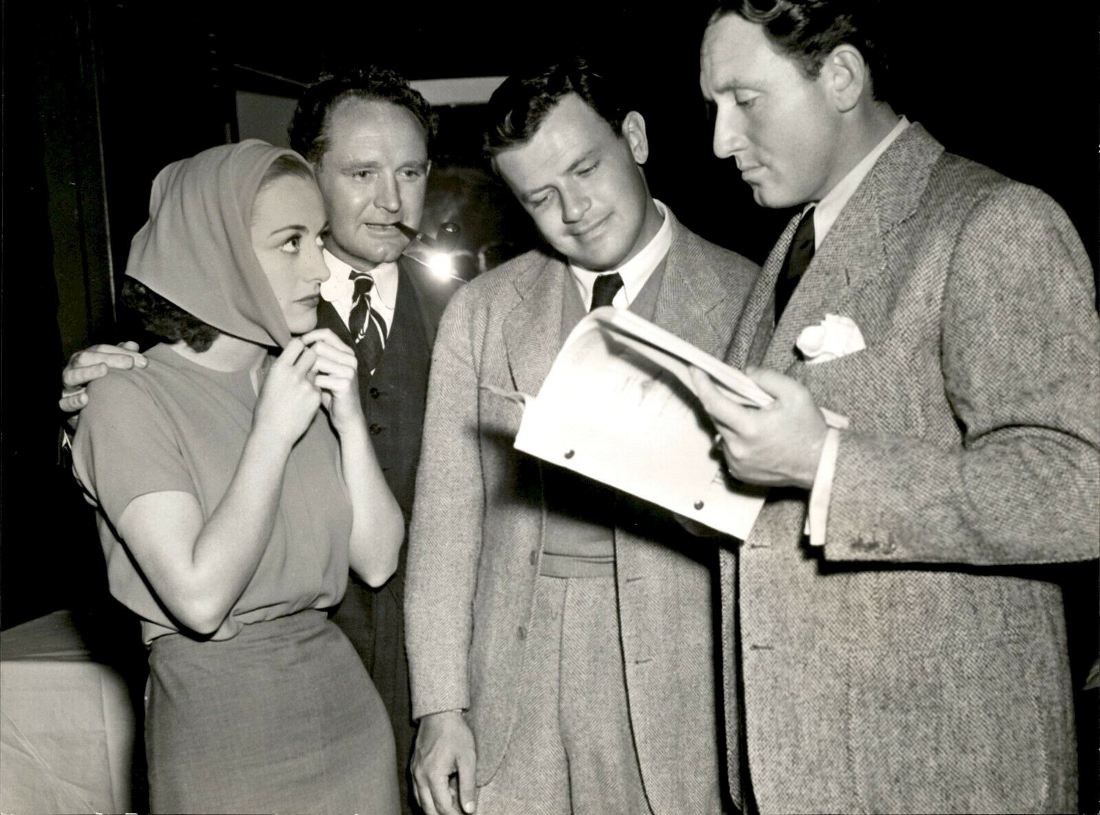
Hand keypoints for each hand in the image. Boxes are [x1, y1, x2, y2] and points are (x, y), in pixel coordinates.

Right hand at [59, 342, 145, 420]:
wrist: (86, 413)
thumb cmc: (102, 387)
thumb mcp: (112, 371)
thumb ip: (121, 357)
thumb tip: (133, 345)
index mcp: (85, 359)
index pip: (100, 350)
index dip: (121, 352)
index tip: (143, 361)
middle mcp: (73, 369)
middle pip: (86, 358)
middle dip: (109, 358)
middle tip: (130, 364)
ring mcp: (67, 387)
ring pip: (72, 376)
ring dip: (88, 372)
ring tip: (104, 369)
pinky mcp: (64, 405)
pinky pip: (64, 403)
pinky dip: (73, 400)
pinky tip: (86, 398)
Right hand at [252, 339, 320, 449]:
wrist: (273, 433)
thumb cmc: (266, 408)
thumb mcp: (268, 382)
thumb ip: (282, 368)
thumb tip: (291, 355)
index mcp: (279, 368)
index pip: (297, 344)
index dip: (300, 347)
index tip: (298, 353)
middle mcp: (294, 374)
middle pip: (312, 353)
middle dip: (311, 357)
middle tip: (306, 366)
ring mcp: (307, 385)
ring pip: (316, 370)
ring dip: (312, 374)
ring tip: (301, 387)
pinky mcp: (316, 397)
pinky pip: (318, 386)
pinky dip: (314, 390)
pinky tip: (304, 400)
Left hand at [300, 328, 361, 432]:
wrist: (346, 416)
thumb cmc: (332, 393)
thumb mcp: (325, 370)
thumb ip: (317, 356)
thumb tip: (296, 343)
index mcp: (347, 352)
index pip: (326, 334)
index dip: (309, 337)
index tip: (297, 347)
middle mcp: (350, 359)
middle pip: (319, 347)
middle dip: (306, 358)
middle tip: (300, 371)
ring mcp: (349, 371)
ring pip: (317, 361)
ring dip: (307, 372)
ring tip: (305, 382)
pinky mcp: (345, 384)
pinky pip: (319, 379)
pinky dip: (311, 385)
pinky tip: (311, 391)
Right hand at [412, 711, 476, 814]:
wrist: (439, 714)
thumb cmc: (456, 734)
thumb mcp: (468, 758)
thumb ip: (468, 786)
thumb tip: (470, 809)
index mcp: (433, 776)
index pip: (443, 807)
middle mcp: (419, 777)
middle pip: (429, 809)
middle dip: (444, 814)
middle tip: (459, 812)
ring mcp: (414, 772)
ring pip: (421, 801)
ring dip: (435, 807)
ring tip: (453, 801)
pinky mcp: (413, 767)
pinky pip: (418, 790)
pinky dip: (429, 796)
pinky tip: (443, 790)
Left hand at [690, 366, 827, 488]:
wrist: (820, 464)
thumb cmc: (809, 429)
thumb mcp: (795, 393)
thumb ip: (767, 378)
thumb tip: (745, 374)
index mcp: (749, 428)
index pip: (714, 403)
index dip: (702, 384)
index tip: (695, 370)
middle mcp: (738, 448)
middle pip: (716, 417)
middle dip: (719, 400)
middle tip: (729, 389)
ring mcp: (736, 463)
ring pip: (722, 433)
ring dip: (729, 420)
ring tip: (751, 416)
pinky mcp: (739, 473)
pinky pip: (728, 449)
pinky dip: (735, 438)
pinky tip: (754, 435)